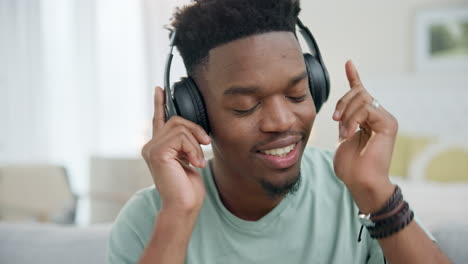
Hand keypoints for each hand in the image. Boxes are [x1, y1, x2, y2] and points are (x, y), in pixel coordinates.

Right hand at [141, 87, 210, 214]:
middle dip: (195, 129)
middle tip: (205, 144)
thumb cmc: (188, 188)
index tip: (159, 88)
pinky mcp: (157, 152)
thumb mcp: (189, 159)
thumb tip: (195, 130)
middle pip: (176, 120)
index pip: (158, 120)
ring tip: (198, 160)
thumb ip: (185, 143)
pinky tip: (194, 164)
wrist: (184, 206)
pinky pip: (181, 137)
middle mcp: (150, 146)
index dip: (159, 103)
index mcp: (158, 147)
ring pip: (180, 127)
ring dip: (196, 143)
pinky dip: (193, 149)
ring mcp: (151, 149)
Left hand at [332, 61, 396, 212]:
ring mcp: (385, 119)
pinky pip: (366, 108)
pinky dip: (353, 119)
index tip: (348, 63)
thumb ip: (345, 122)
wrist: (361, 182)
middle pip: (359, 93)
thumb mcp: (344, 138)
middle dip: (342, 103)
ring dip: (346, 114)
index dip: (354, 77)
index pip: (361, 93)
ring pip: (362, 99)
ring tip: (343, 132)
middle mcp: (380, 116)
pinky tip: (349, 132)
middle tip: (334, 121)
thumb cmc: (351, 166)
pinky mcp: (387, 123)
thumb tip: (339, 113)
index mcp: (369, 119)